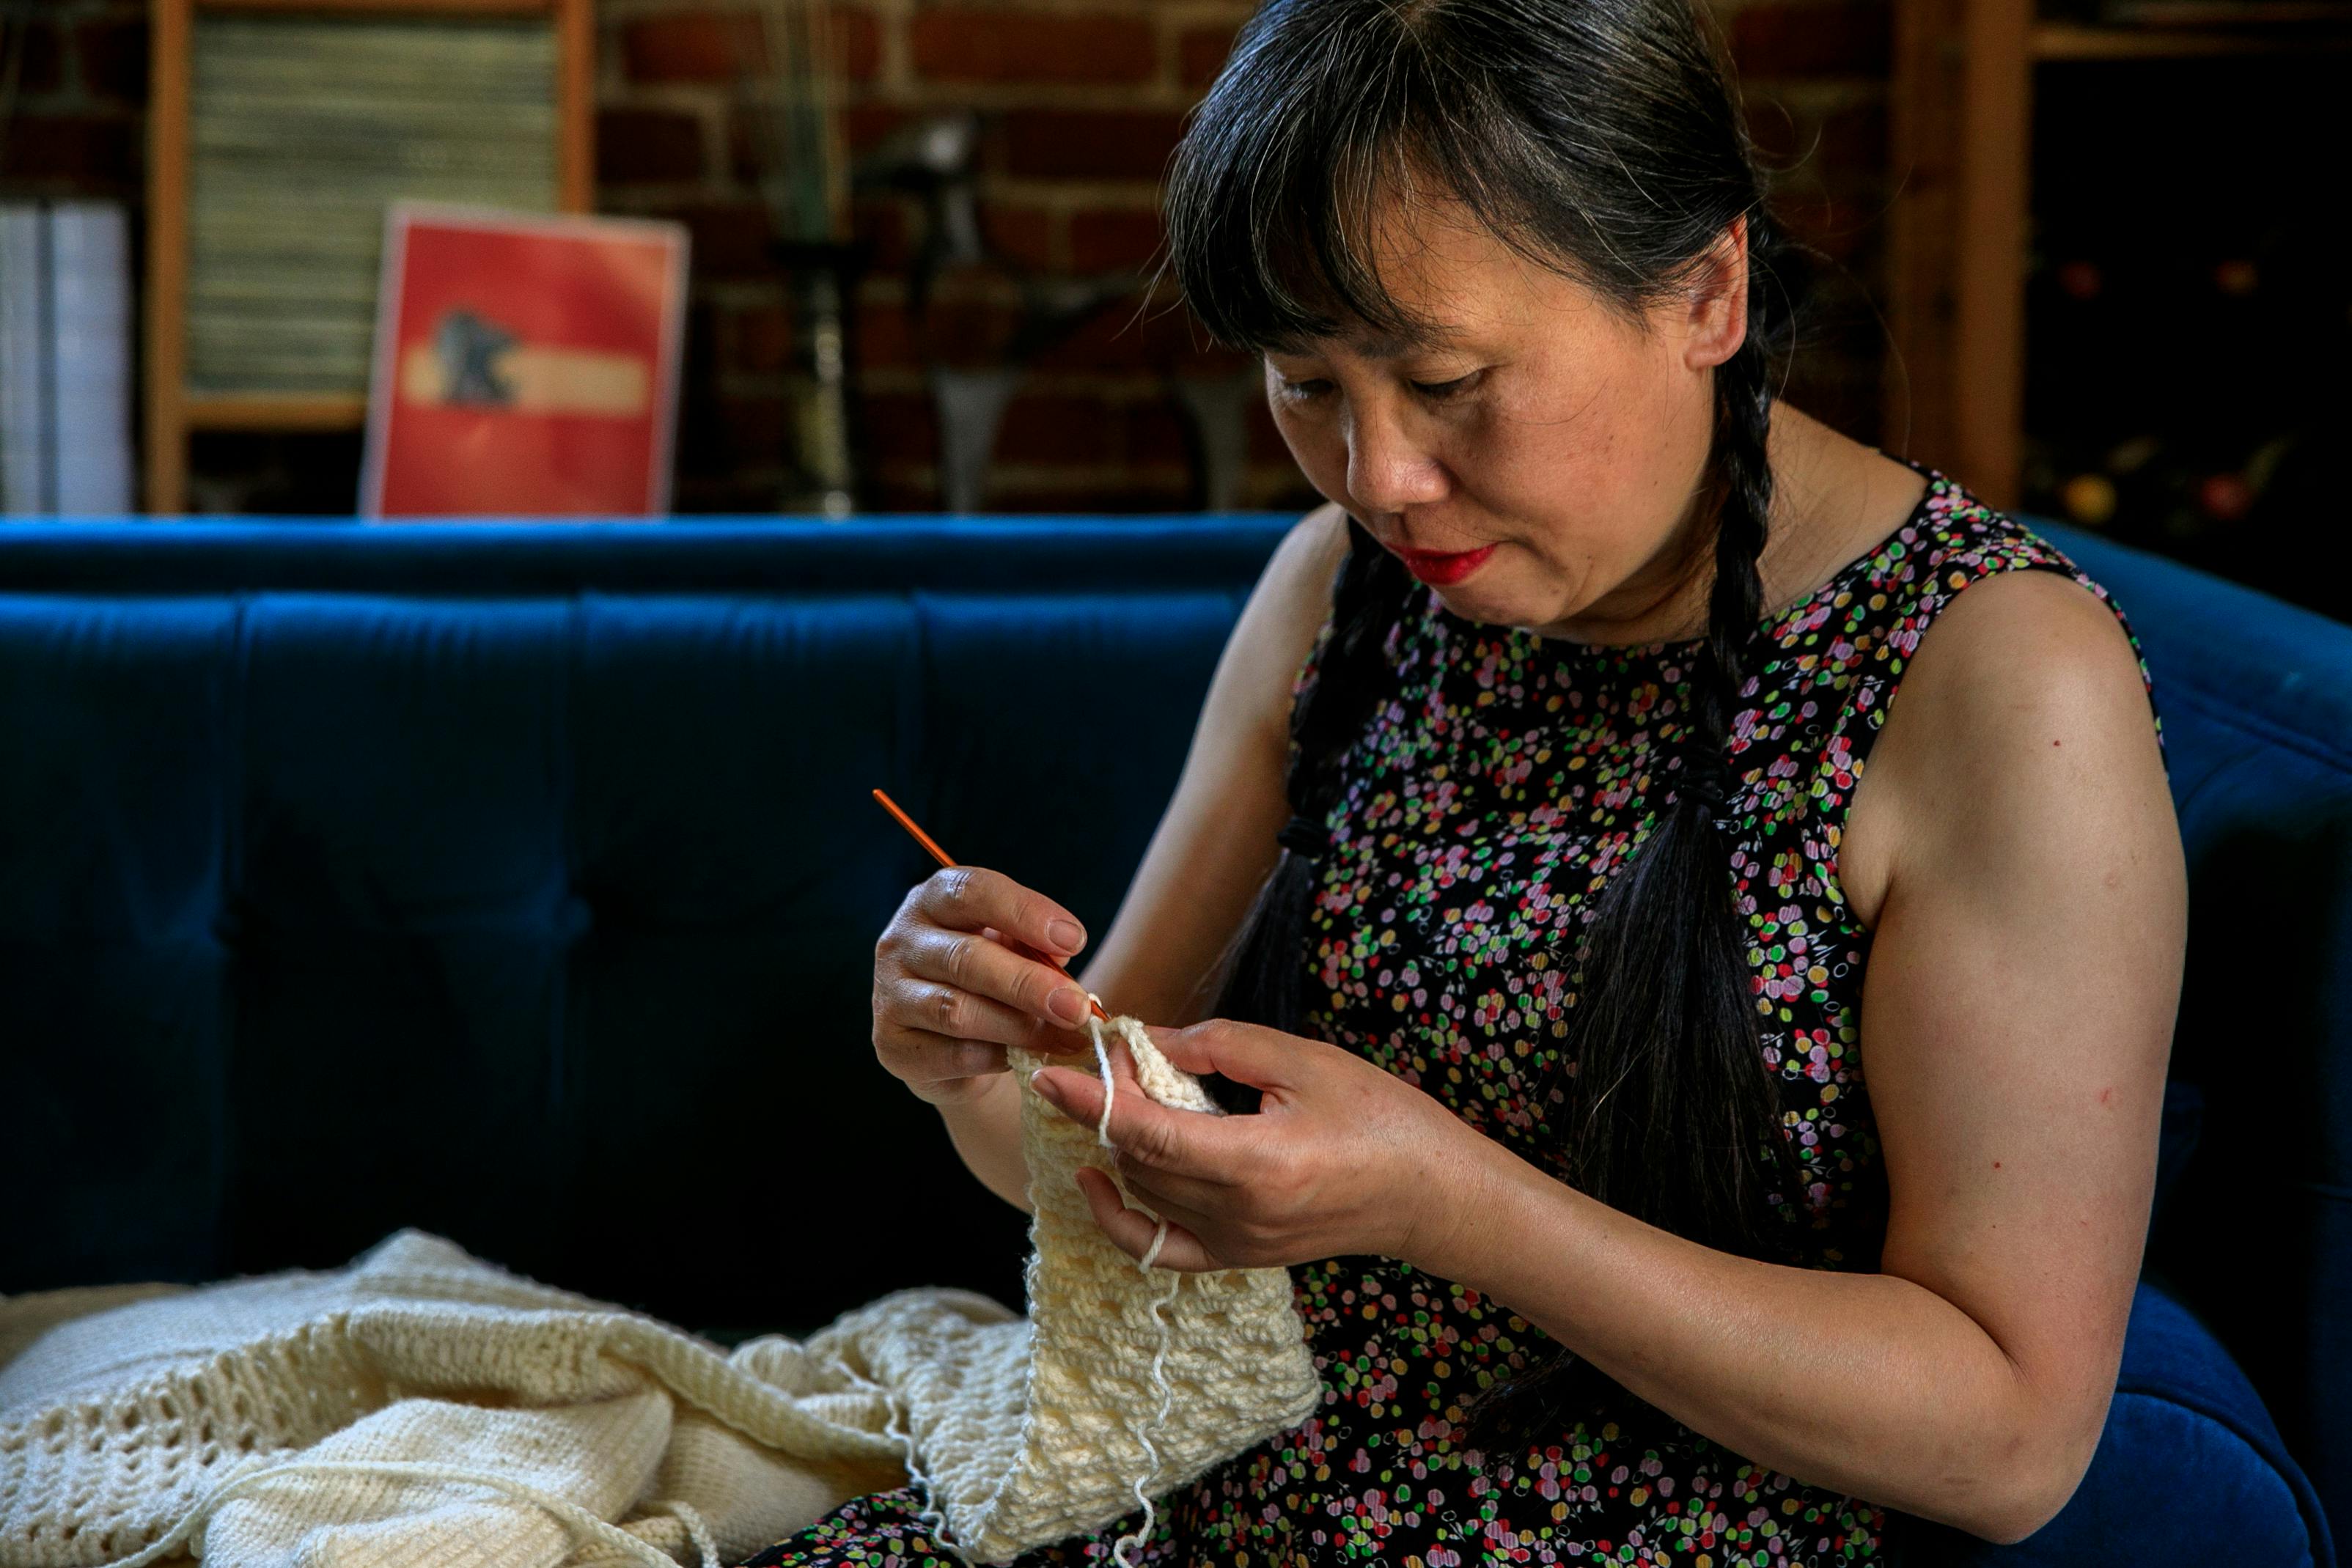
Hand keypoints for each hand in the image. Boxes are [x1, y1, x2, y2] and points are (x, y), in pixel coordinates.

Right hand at [872, 866, 1096, 1105]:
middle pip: (966, 957)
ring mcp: (889, 994)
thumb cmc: (989, 980)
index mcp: (933, 900)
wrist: (948, 1042)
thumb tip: (1062, 953)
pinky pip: (951, 1054)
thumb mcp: (1013, 949)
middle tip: (1077, 1006)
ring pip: (957, 1010)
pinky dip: (997, 1056)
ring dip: (1019, 1025)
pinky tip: (1027, 1057)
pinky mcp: (892, 1045)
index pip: (972, 892)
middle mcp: (901, 941)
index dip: (1025, 913)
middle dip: (1029, 983)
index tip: (1074, 940)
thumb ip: (1033, 945)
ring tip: (1066, 1036)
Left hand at [1028, 1019, 1493, 1272]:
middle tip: (1116, 1055)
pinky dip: (1120, 1216)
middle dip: (1109, 1105)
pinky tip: (1100, 1180)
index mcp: (1256, 1164)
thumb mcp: (1305, 1062)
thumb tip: (1153, 1041)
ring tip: (1126, 1092)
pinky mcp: (1239, 1258)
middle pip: (1138, 1161)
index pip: (1146, 1135)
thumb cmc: (1381, 1118)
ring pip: (1143, 1194)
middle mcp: (1238, 1216)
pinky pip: (1158, 1247)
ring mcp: (1236, 1245)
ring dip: (1119, 1143)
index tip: (1052, 1073)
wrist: (1430, 1195)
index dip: (1092, 1102)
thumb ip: (1223, 1046)